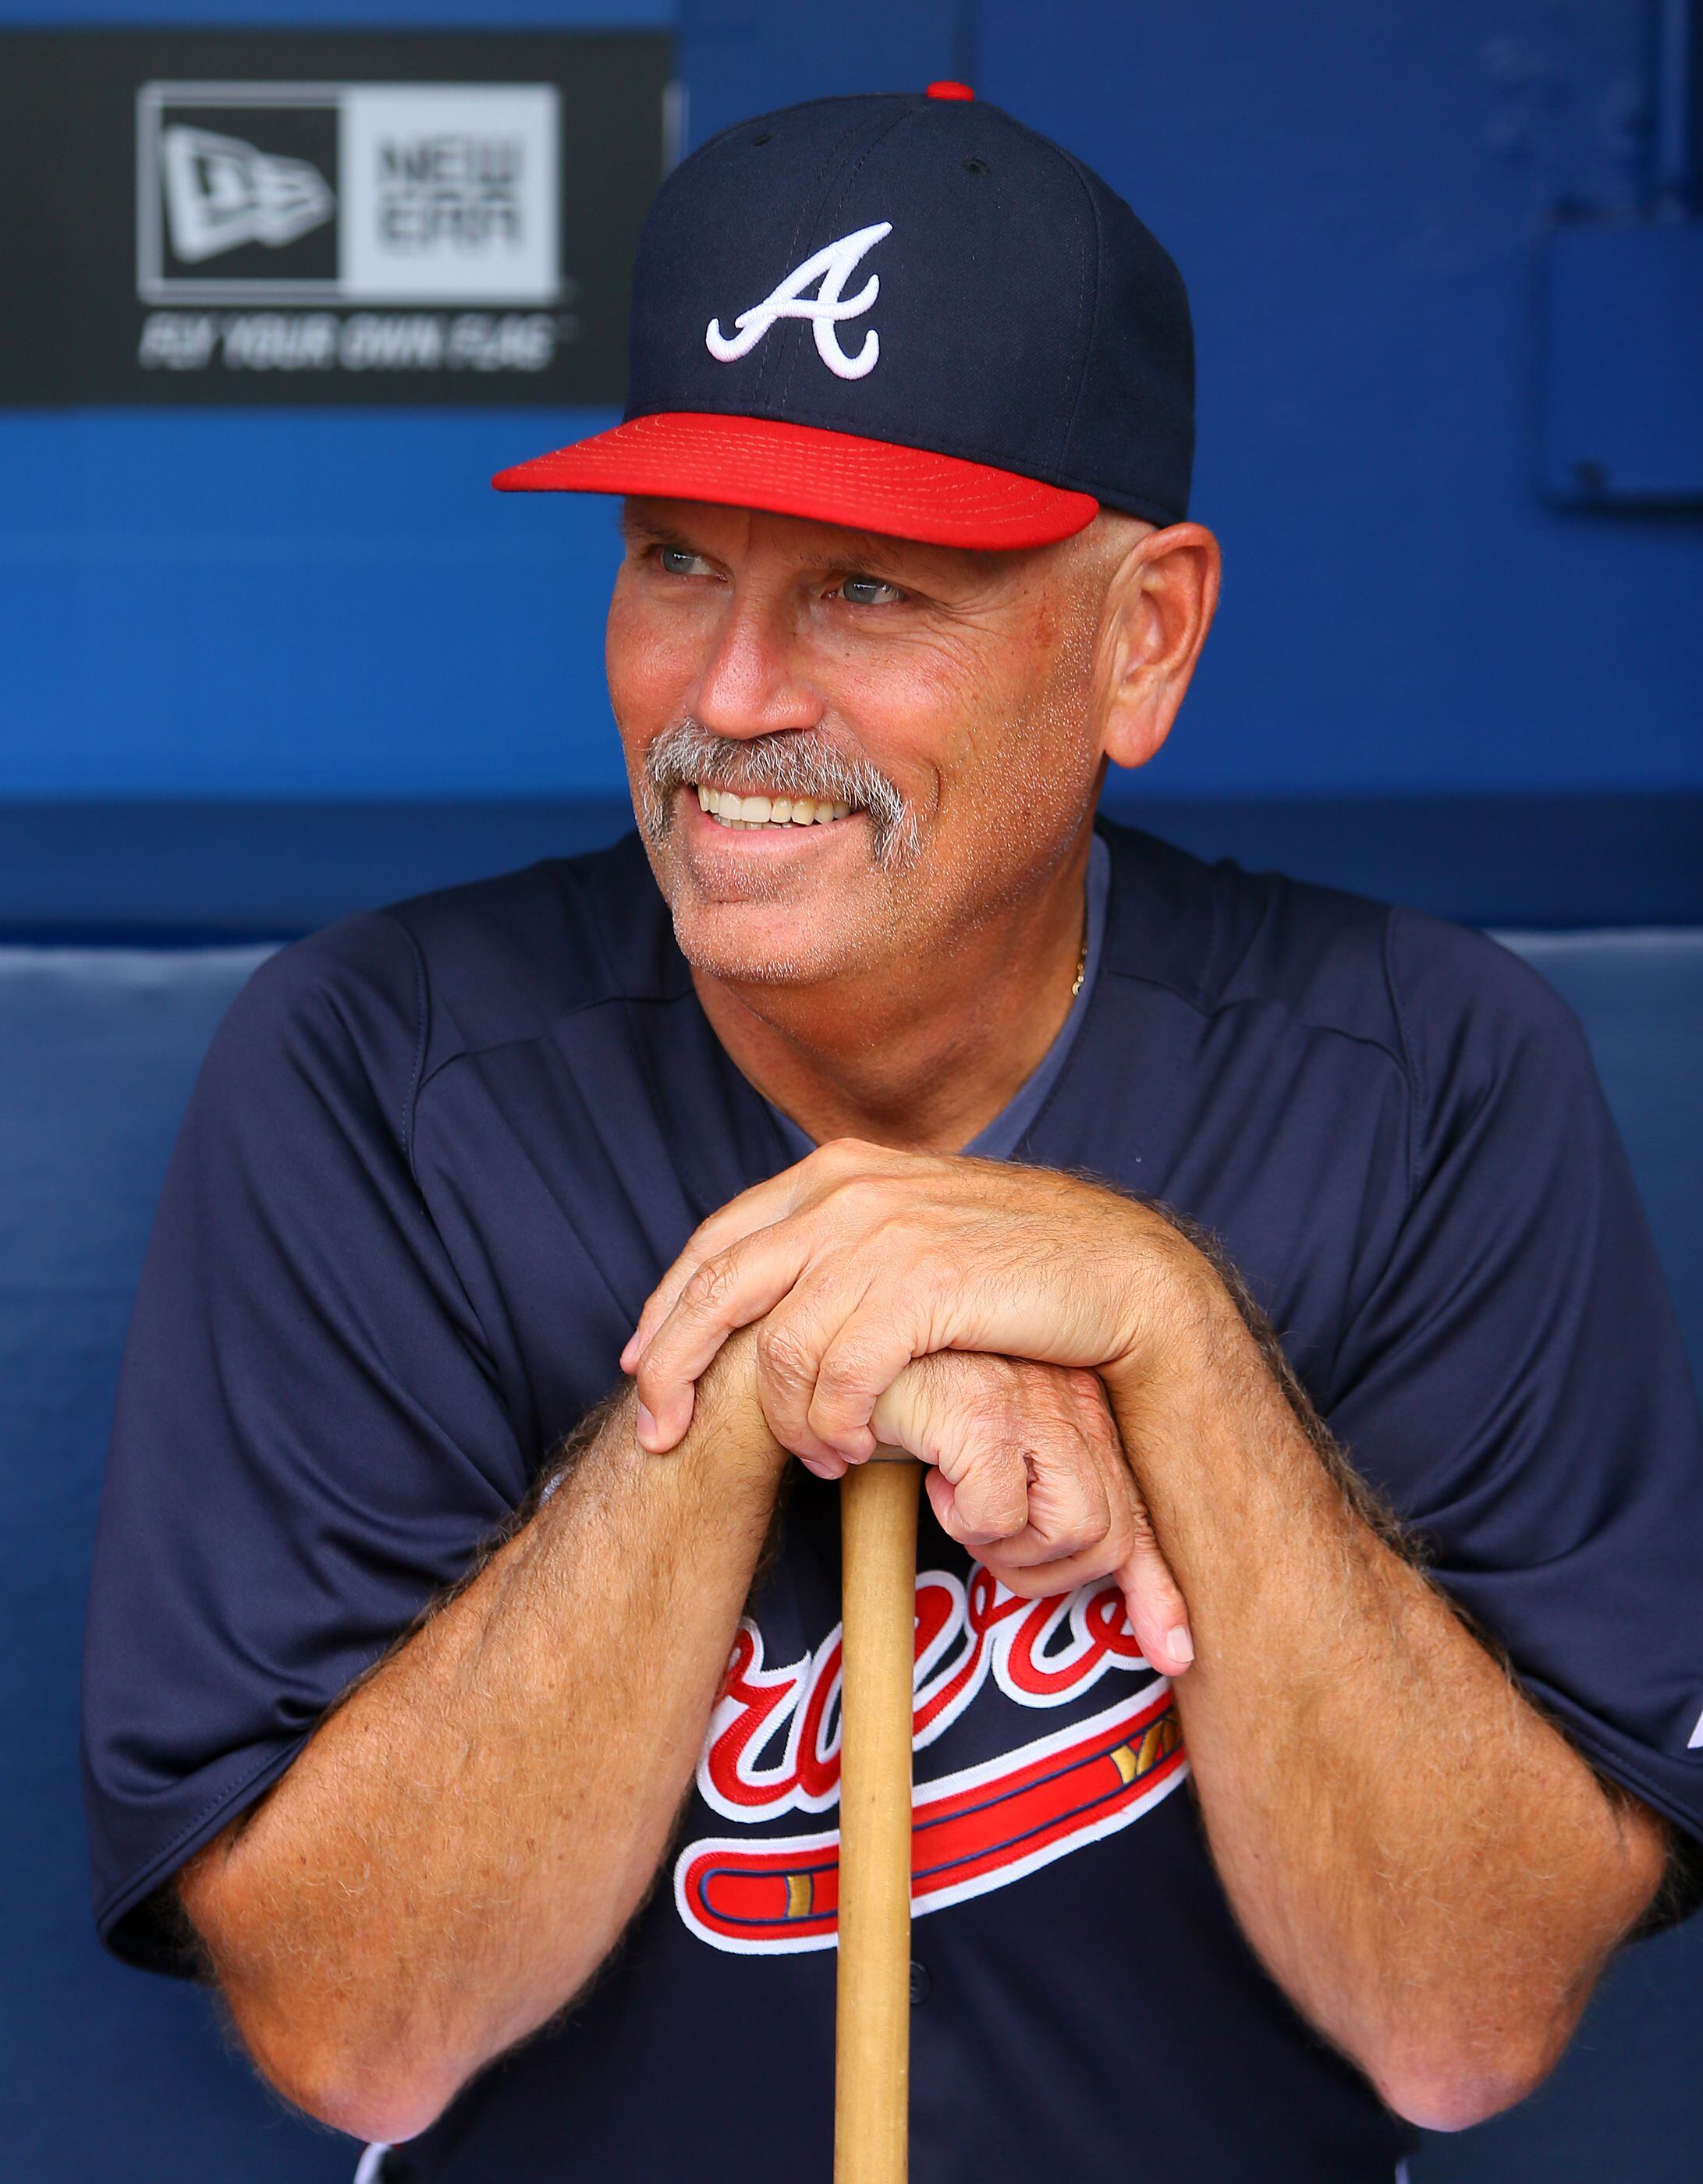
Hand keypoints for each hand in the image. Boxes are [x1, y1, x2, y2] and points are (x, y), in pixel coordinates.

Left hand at [622, 1140, 1216, 1464]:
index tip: (643, 1369)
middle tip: (662, 1436)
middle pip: (716, 1290)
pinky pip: (838, 1377)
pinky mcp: (921, 1287)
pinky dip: (833, 1426)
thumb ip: (844, 1246)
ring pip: (776, 1349)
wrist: (1122, 1272)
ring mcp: (882, 1236)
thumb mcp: (913, 1232)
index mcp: (835, 1173)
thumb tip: (777, 1293)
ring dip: (784, 1420)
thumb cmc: (1020, 1265)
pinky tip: (854, 1449)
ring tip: (817, 1457)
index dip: (666, 1311)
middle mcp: (846, 1194)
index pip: (715, 1243)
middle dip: (673, 1370)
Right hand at [870, 1350, 1192, 1674]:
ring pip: (1071, 1530)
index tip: (1174, 1653)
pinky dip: (959, 1516)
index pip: (1139, 1516)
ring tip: (960, 1498)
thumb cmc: (919, 1410)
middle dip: (1042, 1569)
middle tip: (987, 1532)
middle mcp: (1074, 1405)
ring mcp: (1036, 1406)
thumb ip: (1041, 1520)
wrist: (854, 1355)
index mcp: (1082, 1415)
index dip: (1157, 1591)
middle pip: (1108, 1537)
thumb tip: (1109, 1612)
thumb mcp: (994, 1463)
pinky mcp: (985, 1415)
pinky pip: (999, 1516)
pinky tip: (935, 1474)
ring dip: (1004, 1543)